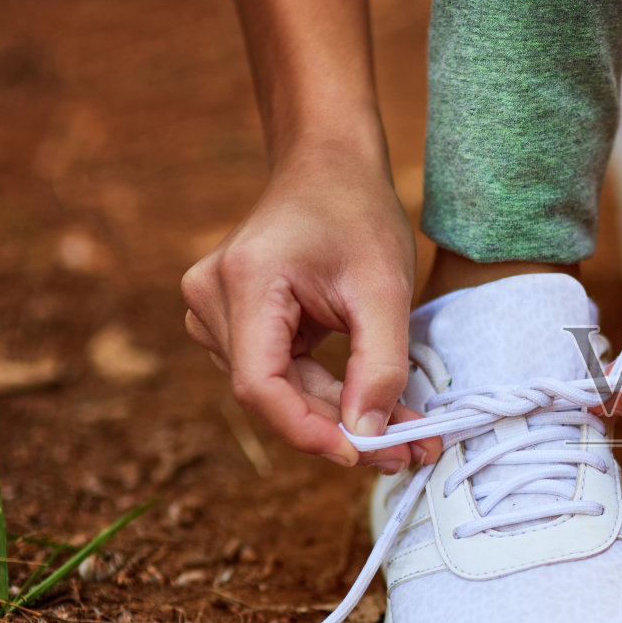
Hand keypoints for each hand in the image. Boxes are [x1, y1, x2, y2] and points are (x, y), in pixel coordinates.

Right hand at [181, 144, 437, 469]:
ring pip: (276, 389)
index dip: (308, 431)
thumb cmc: (358, 214)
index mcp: (245, 281)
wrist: (329, 166)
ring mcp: (213, 309)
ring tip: (405, 431)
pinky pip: (278, 372)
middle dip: (340, 429)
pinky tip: (372, 405)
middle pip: (271, 392)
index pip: (259, 384)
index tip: (363, 456)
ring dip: (337, 415)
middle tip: (410, 452)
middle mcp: (211, 297)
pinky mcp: (232, 319)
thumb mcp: (385, 290)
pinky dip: (325, 393)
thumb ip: (380, 366)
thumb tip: (368, 437)